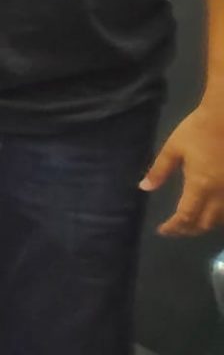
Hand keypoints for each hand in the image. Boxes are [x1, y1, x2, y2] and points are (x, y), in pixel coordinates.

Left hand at [141, 102, 223, 235]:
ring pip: (221, 219)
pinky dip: (220, 216)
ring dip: (205, 225)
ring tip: (191, 223)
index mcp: (200, 185)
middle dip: (189, 229)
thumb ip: (159, 170)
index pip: (186, 216)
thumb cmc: (198, 130)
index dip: (174, 227)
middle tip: (176, 229)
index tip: (162, 230)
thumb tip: (144, 188)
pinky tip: (211, 212)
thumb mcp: (173, 148)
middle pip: (205, 223)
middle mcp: (220, 194)